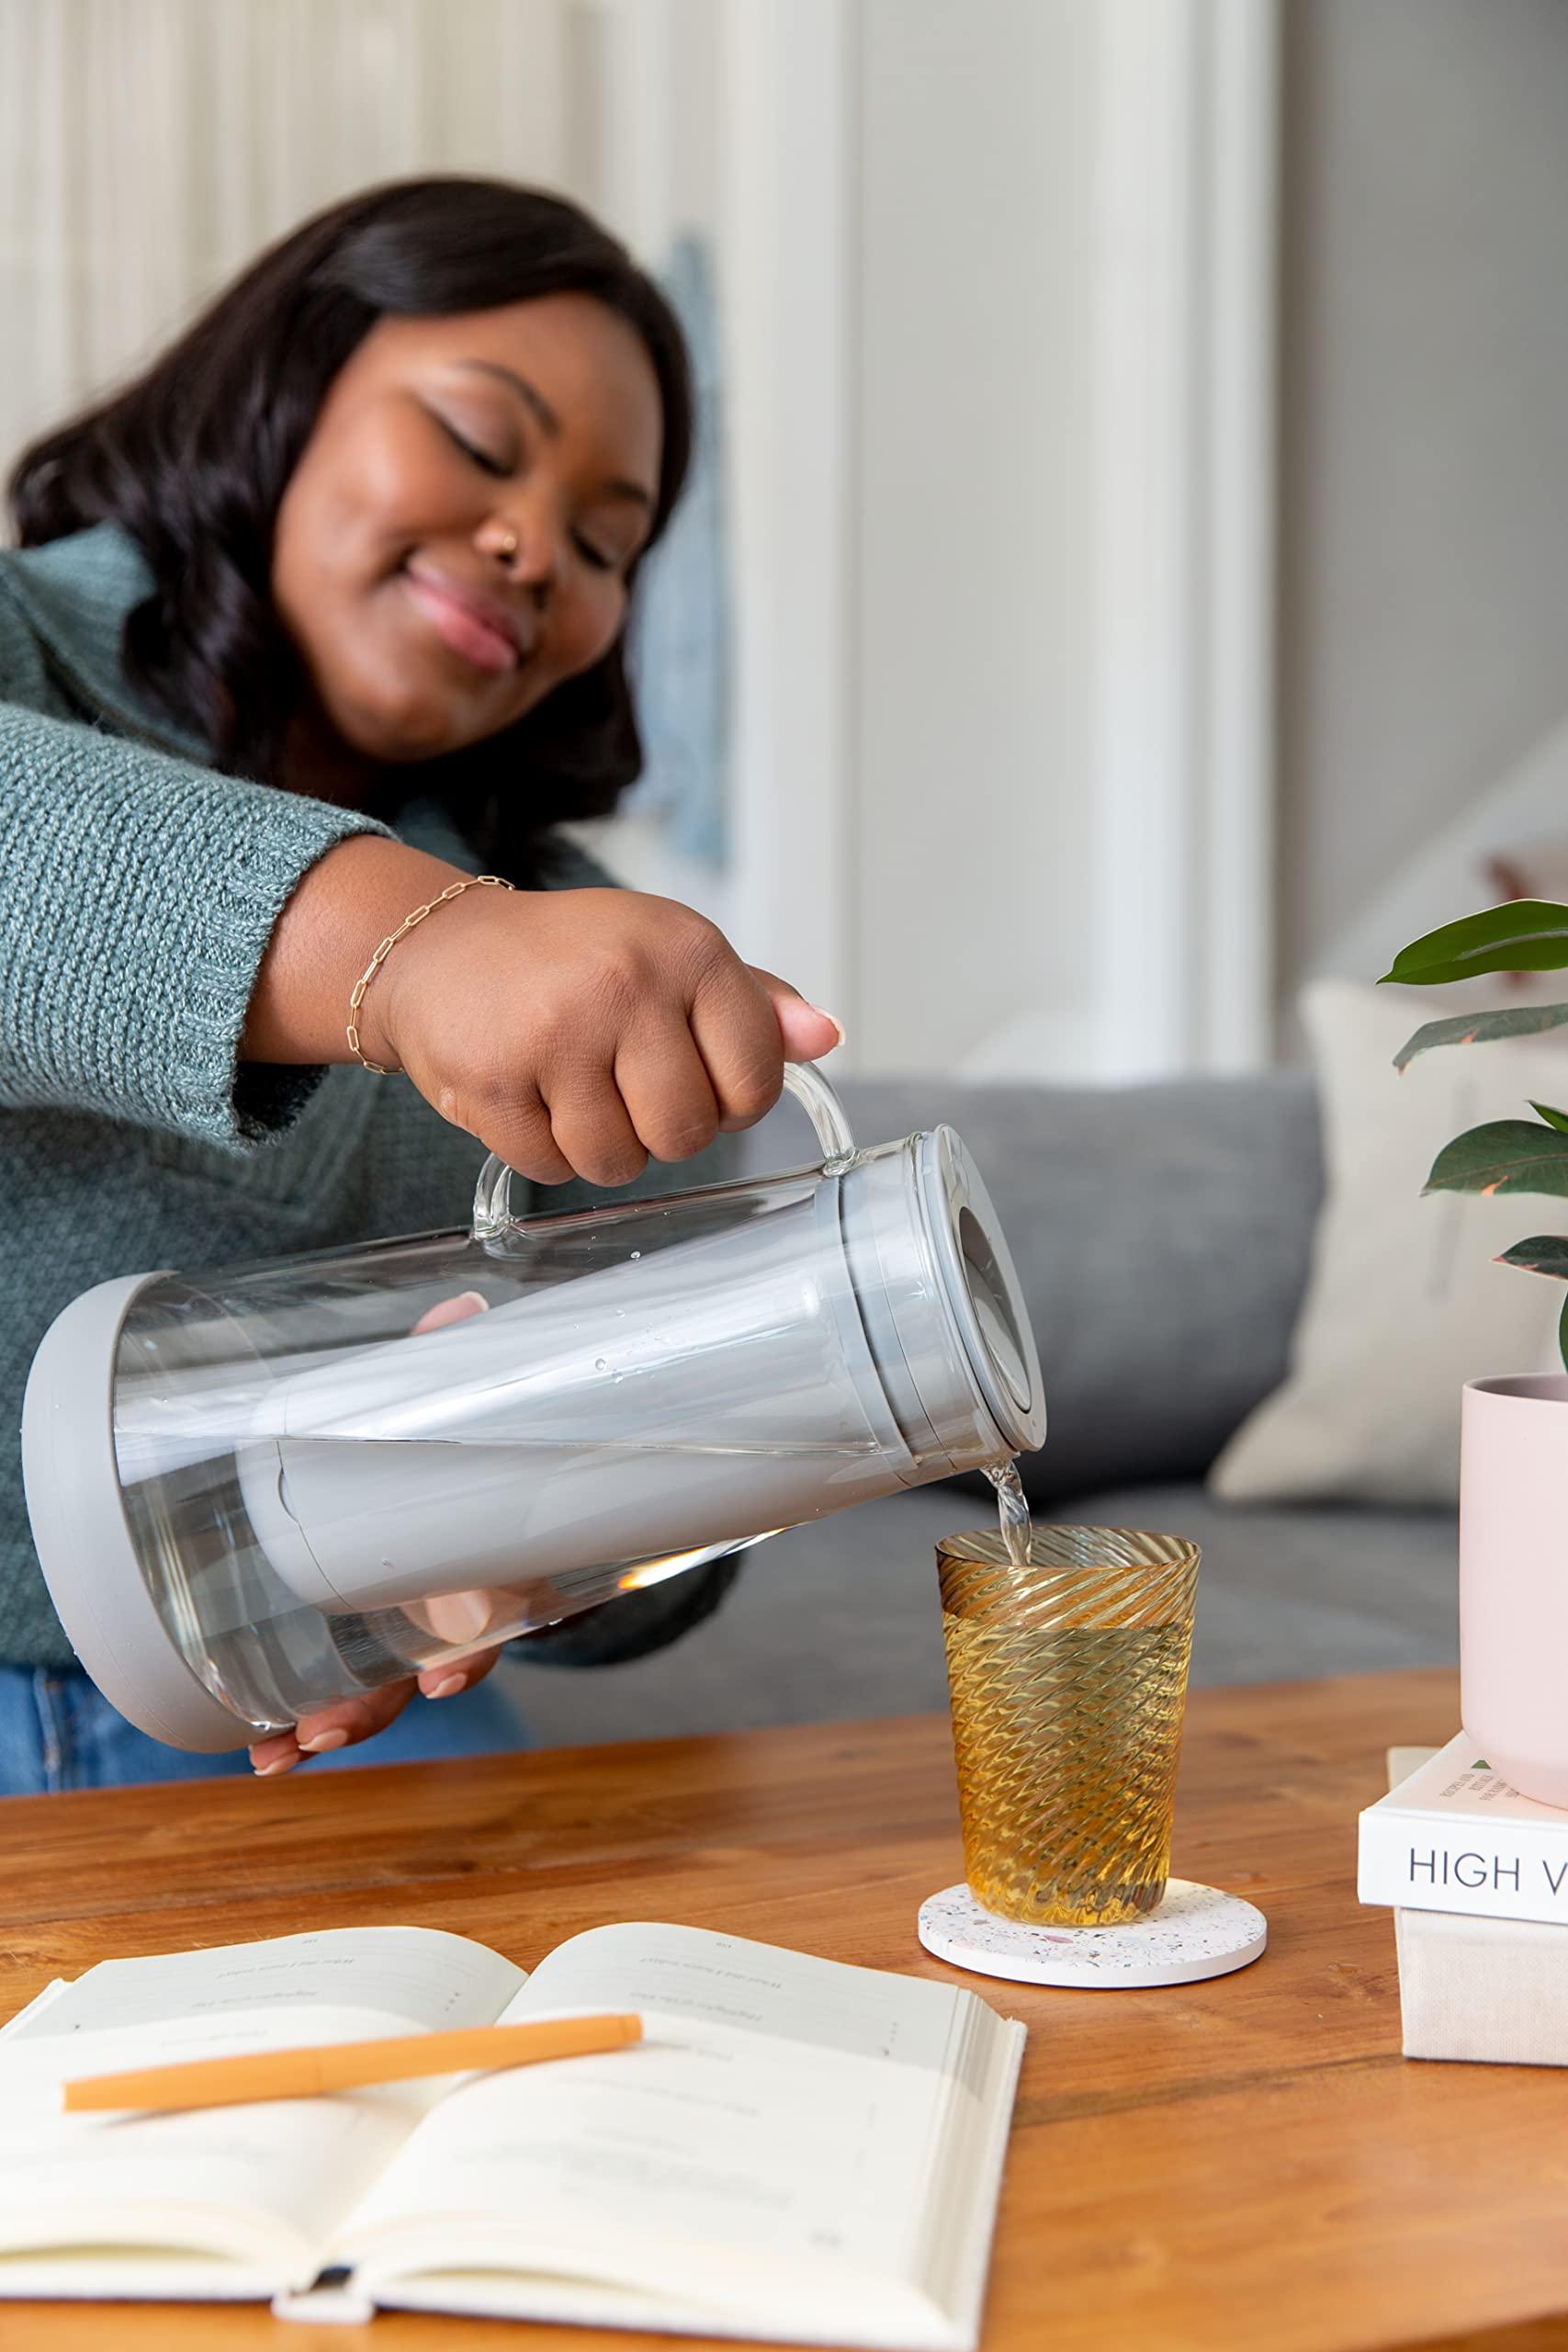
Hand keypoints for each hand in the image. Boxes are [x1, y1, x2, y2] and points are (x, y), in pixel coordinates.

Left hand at [250, 1292, 507, 1776]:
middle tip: (326, 1729)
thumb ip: (458, 1359)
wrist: (494, 1443)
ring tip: (279, 1752)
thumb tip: (460, 1308)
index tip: (444, 1671)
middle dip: (377, 1705)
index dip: (473, 1649)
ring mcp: (423, 1612)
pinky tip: (265, 1745)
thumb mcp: (474, 1391)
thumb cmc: (492, 1428)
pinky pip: (353, 1672)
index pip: (505, 1610)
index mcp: (507, 1546)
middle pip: (432, 1667)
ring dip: (337, 1721)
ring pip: (387, 1682)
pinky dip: (311, 1709)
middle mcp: (470, 1596)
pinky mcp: (379, 1613)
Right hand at [368, 883, 840, 1187]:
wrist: (440, 947)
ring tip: (574, 1092)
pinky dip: (545, 1151)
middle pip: (686, 1133)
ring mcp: (555, 1033)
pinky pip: (551, 1167)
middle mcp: (625, 984)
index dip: (730, 1101)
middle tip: (626, 1090)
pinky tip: (530, 1098)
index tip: (697, 1078)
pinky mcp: (493, 1079)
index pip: (756, 1079)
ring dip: (601, 1148)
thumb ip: (753, 1003)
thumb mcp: (669, 955)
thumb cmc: (570, 960)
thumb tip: (825, 1036)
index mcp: (686, 949)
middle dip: (662, 1132)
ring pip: (617, 1162)